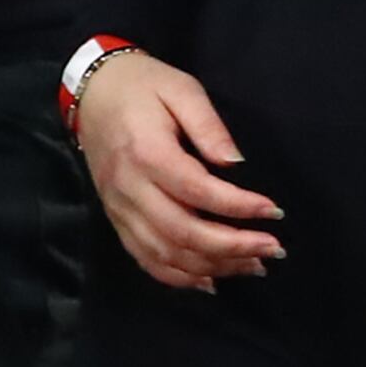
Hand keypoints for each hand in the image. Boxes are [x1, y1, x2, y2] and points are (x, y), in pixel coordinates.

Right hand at [75, 50, 282, 291]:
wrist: (91, 90)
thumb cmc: (143, 86)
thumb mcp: (182, 90)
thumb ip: (209, 126)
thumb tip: (236, 165)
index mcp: (147, 152)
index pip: (197, 190)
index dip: (238, 207)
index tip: (274, 212)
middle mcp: (130, 186)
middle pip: (181, 231)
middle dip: (233, 246)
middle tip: (273, 248)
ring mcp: (119, 207)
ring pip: (165, 253)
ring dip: (213, 266)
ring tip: (253, 264)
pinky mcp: (115, 218)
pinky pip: (145, 258)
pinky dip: (178, 277)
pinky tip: (211, 280)